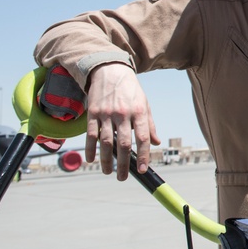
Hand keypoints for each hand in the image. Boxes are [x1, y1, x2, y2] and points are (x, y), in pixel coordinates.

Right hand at [85, 63, 159, 179]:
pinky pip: (91, 134)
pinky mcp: (92, 113)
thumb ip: (150, 125)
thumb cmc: (130, 90)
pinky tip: (92, 160)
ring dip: (107, 160)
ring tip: (108, 172)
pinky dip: (91, 149)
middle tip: (123, 178)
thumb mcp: (145, 104)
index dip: (143, 155)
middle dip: (124, 164)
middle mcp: (123, 113)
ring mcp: (106, 113)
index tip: (142, 170)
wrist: (110, 70)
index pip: (143, 138)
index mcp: (139, 112)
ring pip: (106, 142)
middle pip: (124, 143)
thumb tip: (156, 143)